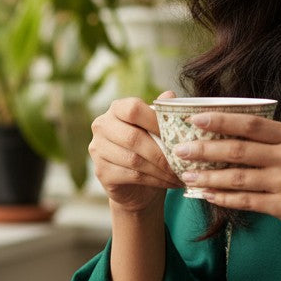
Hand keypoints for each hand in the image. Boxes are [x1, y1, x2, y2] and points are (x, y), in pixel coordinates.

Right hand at [89, 93, 181, 212]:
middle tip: (182, 160)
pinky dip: (155, 180)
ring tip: (180, 173)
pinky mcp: (101, 172)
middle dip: (162, 152)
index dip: (156, 121)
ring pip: (134, 160)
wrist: (136, 184)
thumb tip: (170, 95)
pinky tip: (169, 182)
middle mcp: (102, 126)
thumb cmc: (149, 149)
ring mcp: (98, 150)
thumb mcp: (157, 129)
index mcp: (116, 109)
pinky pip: (132, 176)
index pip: (133, 109)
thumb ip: (162, 112)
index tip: (177, 135)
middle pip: (133, 138)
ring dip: (161, 169)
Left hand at [174, 111, 280, 253]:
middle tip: (180, 148)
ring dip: (208, 175)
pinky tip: (206, 194)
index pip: (252, 123)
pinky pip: (246, 201)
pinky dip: (223, 197)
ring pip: (238, 176)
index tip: (195, 118)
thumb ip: (276, 142)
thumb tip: (232, 134)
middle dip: (205, 148)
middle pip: (239, 149)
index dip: (221, 120)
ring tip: (187, 175)